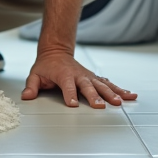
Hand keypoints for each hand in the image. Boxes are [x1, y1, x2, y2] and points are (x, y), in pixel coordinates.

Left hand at [21, 49, 137, 108]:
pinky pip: (109, 84)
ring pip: (102, 85)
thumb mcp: (35, 74)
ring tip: (120, 102)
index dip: (69, 95)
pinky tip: (131, 96)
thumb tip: (26, 97)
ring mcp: (89, 77)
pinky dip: (120, 89)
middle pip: (88, 87)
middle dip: (94, 96)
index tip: (73, 104)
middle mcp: (79, 75)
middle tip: (101, 106)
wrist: (57, 51)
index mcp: (64, 75)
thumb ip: (31, 86)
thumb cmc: (46, 66)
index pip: (67, 86)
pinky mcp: (95, 78)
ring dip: (112, 93)